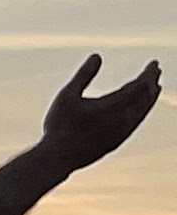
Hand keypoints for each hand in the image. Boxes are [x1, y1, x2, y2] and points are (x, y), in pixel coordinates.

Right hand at [42, 53, 161, 177]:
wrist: (58, 158)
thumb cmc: (60, 125)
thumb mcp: (67, 95)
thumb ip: (84, 75)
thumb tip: (97, 56)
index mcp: (113, 106)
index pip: (140, 86)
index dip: (149, 73)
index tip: (155, 63)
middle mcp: (123, 120)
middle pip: (146, 98)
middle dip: (152, 83)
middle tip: (156, 71)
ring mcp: (122, 133)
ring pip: (143, 111)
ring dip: (150, 97)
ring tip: (154, 88)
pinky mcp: (117, 142)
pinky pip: (136, 122)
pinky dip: (142, 111)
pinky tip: (138, 110)